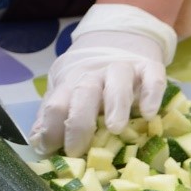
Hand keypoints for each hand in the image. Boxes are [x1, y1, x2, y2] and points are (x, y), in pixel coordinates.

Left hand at [29, 4, 177, 155]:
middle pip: (84, 92)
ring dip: (115, 104)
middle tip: (77, 149)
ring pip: (117, 80)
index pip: (56, 104)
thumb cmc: (88, 80)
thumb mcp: (65, 93)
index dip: (51, 128)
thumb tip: (37, 142)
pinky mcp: (148, 68)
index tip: (50, 151)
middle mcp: (95, 75)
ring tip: (115, 128)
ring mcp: (122, 70)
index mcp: (70, 83)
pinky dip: (150, 93)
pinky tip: (148, 113)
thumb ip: (52, 117)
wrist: (117, 39)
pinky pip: (152, 77)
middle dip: (78, 121)